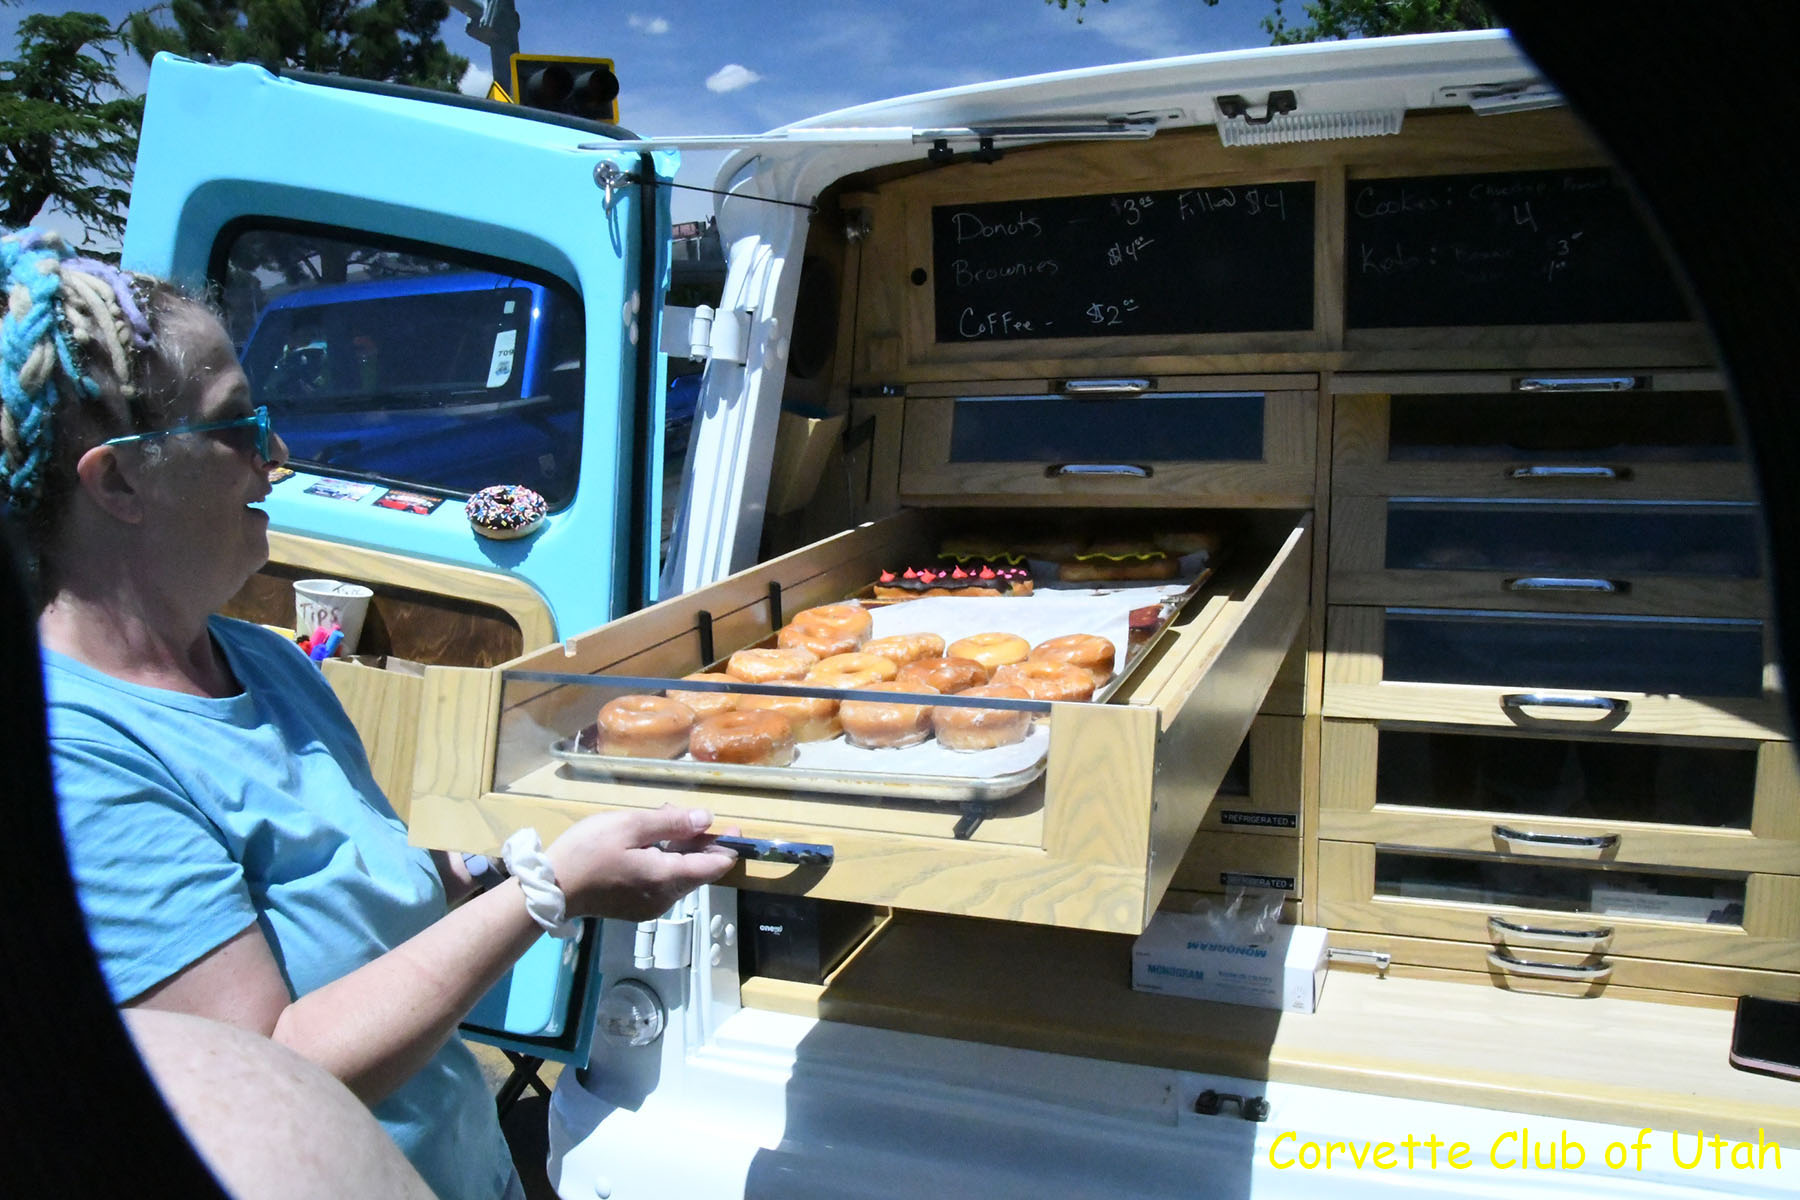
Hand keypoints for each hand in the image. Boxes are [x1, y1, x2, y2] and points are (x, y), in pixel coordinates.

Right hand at [545, 805, 736, 921]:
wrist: (552, 888)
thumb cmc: (589, 851)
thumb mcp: (630, 825)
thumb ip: (672, 823)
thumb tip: (707, 819)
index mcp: (667, 878)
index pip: (714, 867)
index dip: (728, 847)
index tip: (735, 828)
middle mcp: (665, 898)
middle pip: (698, 871)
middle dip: (702, 844)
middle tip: (691, 816)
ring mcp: (650, 907)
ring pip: (680, 876)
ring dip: (682, 851)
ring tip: (665, 821)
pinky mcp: (635, 908)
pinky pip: (663, 883)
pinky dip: (666, 862)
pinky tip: (650, 843)